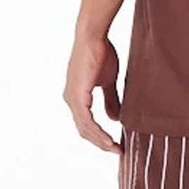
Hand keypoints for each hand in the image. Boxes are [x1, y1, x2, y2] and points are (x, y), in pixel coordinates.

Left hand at [64, 31, 122, 152]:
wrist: (93, 37)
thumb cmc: (100, 53)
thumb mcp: (108, 81)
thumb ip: (111, 100)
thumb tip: (114, 118)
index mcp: (77, 96)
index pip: (87, 124)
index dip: (100, 136)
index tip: (115, 144)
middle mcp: (71, 100)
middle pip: (84, 131)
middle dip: (101, 143)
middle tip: (117, 151)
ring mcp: (72, 99)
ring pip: (85, 129)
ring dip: (101, 141)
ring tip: (115, 148)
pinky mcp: (77, 96)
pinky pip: (87, 121)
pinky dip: (98, 132)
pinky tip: (109, 138)